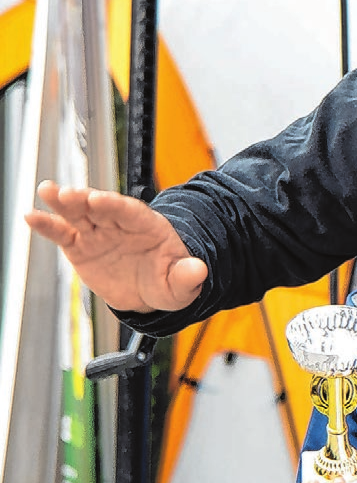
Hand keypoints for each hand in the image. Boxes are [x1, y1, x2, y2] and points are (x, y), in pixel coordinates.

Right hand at [25, 180, 207, 312]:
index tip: (99, 199)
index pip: (130, 211)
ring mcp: (98, 232)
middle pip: (100, 207)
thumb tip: (200, 270)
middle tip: (68, 194)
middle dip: (85, 199)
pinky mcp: (80, 246)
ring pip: (78, 213)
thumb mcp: (182, 283)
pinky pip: (62, 234)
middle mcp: (120, 224)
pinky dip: (47, 225)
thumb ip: (188, 275)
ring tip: (47, 191)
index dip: (114, 205)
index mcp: (147, 226)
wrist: (150, 291)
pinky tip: (31, 216)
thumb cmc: (168, 281)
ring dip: (62, 202)